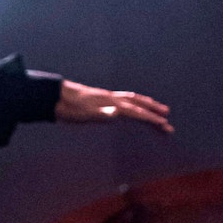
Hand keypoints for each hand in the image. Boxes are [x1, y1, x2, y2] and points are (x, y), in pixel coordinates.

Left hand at [54, 80, 174, 132]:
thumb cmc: (69, 108)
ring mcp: (107, 98)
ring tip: (159, 109)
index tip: (165, 125)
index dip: (151, 119)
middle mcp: (112, 99)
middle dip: (154, 112)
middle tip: (168, 120)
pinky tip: (133, 108)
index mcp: (111, 104)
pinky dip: (135, 103)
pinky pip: (125, 100)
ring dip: (147, 105)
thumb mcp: (84, 114)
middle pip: (139, 104)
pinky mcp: (102, 99)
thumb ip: (101, 114)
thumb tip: (117, 113)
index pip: (137, 112)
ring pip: (133, 100)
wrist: (55, 96)